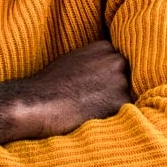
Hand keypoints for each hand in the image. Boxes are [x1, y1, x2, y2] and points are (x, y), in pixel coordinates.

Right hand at [0, 41, 131, 143]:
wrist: (38, 103)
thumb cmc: (50, 85)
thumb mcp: (74, 61)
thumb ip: (96, 62)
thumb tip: (107, 73)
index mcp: (105, 47)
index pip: (121, 63)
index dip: (111, 78)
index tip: (101, 87)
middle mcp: (116, 60)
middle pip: (128, 78)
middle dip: (117, 89)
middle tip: (96, 101)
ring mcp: (120, 81)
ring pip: (128, 96)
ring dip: (116, 105)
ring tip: (92, 110)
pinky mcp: (120, 102)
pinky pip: (127, 113)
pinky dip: (115, 118)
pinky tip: (95, 119)